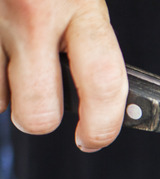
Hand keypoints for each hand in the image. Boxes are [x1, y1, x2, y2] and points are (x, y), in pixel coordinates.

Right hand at [0, 0, 126, 150]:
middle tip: (41, 101)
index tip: (93, 138)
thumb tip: (100, 92)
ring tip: (8, 55)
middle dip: (39, 117)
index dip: (102, 125)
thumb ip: (86, 32)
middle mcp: (32, 13)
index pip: (103, 82)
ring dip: (2, 88)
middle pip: (36, 112)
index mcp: (79, 4)